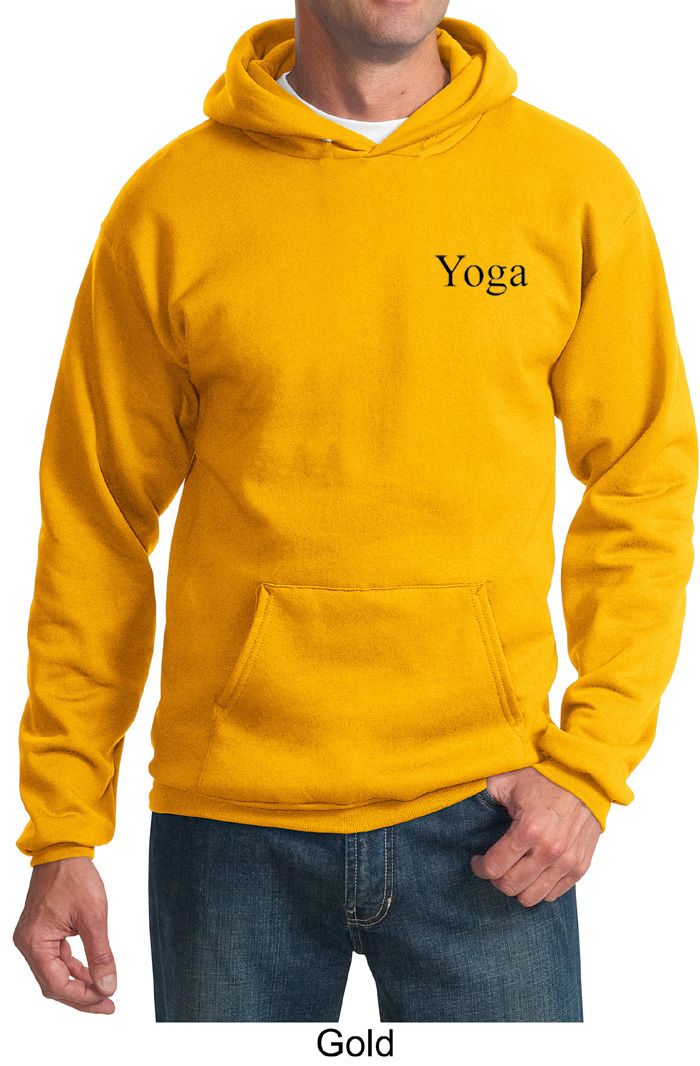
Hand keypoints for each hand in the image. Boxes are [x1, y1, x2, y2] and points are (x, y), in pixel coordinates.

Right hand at [13, 857, 116, 1013]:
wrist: (64, 850)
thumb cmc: (75, 877)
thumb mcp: (93, 917)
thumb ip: (100, 955)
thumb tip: (108, 985)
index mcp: (35, 943)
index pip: (57, 985)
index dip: (83, 997)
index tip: (106, 1000)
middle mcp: (28, 944)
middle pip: (53, 984)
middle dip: (81, 995)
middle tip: (107, 1003)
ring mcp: (33, 938)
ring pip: (55, 973)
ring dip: (79, 982)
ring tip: (103, 990)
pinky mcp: (41, 932)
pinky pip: (56, 958)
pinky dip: (74, 967)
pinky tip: (92, 972)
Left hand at [470, 766, 601, 906]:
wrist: (583, 776)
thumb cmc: (544, 776)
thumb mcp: (507, 780)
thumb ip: (483, 795)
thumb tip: (459, 802)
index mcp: (528, 829)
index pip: (494, 868)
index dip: (479, 867)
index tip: (477, 861)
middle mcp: (550, 850)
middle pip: (511, 886)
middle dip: (495, 879)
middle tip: (494, 865)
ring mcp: (567, 861)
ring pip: (532, 897)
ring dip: (517, 887)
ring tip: (513, 870)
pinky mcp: (580, 866)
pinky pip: (554, 893)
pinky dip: (539, 888)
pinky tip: (532, 871)